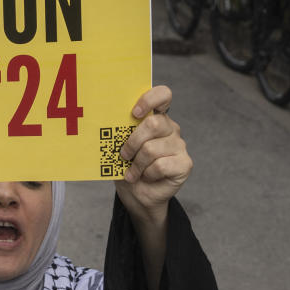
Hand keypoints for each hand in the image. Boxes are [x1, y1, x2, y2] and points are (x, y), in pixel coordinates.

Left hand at [115, 86, 190, 222]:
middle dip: (132, 142)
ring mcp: (179, 145)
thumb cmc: (127, 166)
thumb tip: (105, 121)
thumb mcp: (119, 146)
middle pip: (153, 124)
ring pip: (152, 148)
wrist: (137, 194)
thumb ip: (120, 131)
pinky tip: (145, 177)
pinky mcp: (185, 163)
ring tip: (132, 172)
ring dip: (137, 164)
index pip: (163, 95)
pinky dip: (147, 174)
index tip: (134, 113)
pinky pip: (160, 165)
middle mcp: (170, 128)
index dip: (149, 100)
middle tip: (123, 155)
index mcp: (155, 117)